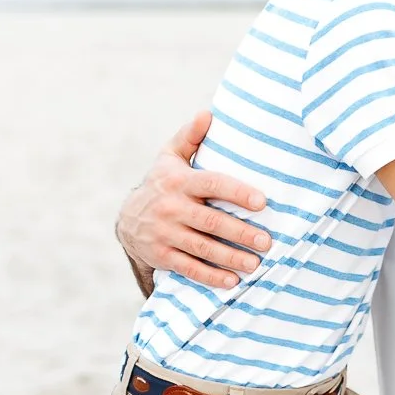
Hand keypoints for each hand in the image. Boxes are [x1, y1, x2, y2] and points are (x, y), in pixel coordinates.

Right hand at [116, 111, 272, 289]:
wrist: (127, 219)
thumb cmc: (161, 184)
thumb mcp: (169, 158)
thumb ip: (190, 137)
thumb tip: (209, 113)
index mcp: (179, 181)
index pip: (211, 184)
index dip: (237, 192)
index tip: (262, 202)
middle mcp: (171, 207)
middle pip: (211, 221)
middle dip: (240, 232)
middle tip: (267, 241)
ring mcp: (166, 233)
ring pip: (202, 247)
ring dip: (230, 257)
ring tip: (255, 264)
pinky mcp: (162, 255)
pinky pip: (188, 268)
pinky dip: (210, 276)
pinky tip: (232, 282)